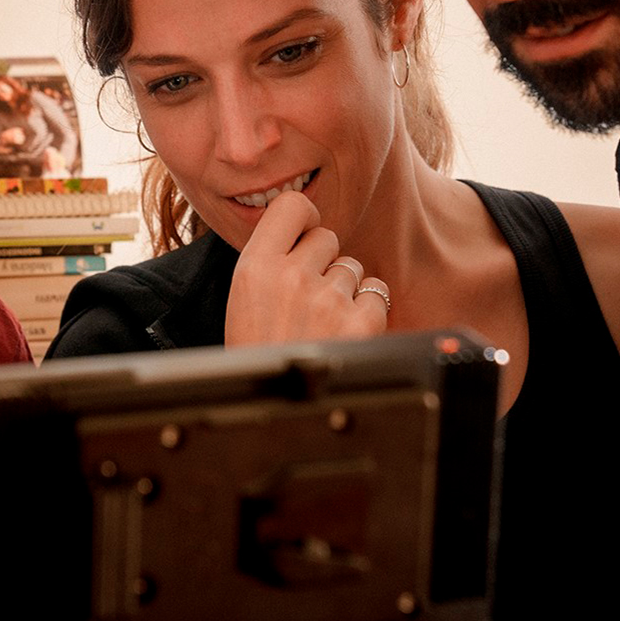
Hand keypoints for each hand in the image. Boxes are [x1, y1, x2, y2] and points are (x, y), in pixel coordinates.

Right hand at [225, 189, 389, 345]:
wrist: (274, 414)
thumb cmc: (258, 355)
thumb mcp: (243, 300)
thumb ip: (271, 259)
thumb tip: (304, 226)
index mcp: (255, 268)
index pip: (292, 205)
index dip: (304, 219)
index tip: (302, 235)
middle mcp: (291, 276)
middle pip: (327, 237)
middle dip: (322, 261)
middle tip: (305, 298)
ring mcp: (328, 298)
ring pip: (352, 267)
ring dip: (343, 289)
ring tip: (321, 323)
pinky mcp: (360, 321)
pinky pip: (376, 293)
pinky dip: (366, 312)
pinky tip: (343, 333)